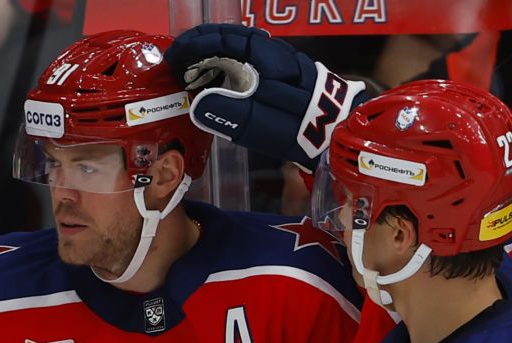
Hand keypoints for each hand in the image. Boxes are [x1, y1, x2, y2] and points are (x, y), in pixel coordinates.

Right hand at [167, 23, 362, 170]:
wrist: (338, 135)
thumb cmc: (303, 128)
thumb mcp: (264, 123)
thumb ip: (230, 112)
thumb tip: (197, 104)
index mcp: (266, 56)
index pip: (224, 39)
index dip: (194, 46)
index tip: (173, 58)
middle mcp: (271, 54)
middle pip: (229, 38)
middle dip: (198, 46)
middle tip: (175, 61)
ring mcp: (276, 65)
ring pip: (237, 49)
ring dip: (210, 56)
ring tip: (189, 72)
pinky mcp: (278, 80)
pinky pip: (245, 64)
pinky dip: (224, 68)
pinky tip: (214, 83)